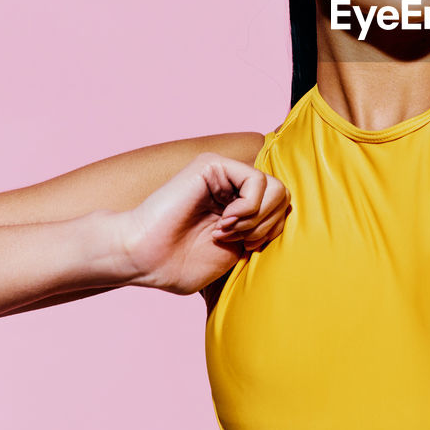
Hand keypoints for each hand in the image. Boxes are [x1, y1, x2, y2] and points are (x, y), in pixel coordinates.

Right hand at [115, 152, 289, 293]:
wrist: (143, 258)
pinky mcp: (213, 165)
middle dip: (266, 225)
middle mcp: (232, 187)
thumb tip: (286, 218)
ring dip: (256, 218)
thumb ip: (259, 234)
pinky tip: (225, 222)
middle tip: (236, 240)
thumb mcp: (232, 254)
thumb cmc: (177, 264)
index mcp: (238, 208)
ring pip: (275, 188)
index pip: (282, 210)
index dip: (270, 232)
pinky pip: (257, 181)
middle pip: (283, 196)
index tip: (245, 249)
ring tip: (227, 231)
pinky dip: (248, 208)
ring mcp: (223, 174)